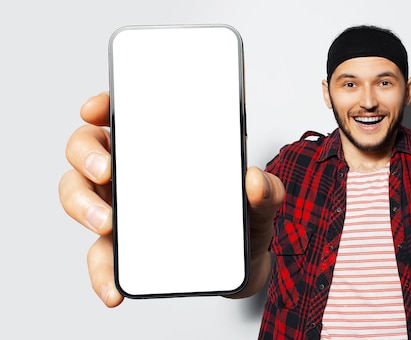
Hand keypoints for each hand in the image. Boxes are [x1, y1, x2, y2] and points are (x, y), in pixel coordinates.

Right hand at [59, 93, 282, 305]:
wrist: (243, 266)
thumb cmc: (243, 219)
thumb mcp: (262, 202)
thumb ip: (266, 191)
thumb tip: (254, 181)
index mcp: (162, 149)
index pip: (123, 116)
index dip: (102, 107)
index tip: (96, 110)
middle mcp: (135, 174)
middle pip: (86, 150)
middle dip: (87, 155)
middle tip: (108, 171)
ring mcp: (124, 211)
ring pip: (78, 196)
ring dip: (83, 207)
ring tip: (108, 224)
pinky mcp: (125, 249)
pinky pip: (101, 258)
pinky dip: (102, 275)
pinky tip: (114, 291)